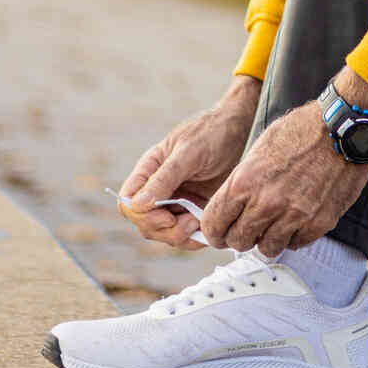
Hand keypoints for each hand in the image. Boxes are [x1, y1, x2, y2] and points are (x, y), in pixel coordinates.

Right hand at [120, 76, 259, 249]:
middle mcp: (159, 188)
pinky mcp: (195, 209)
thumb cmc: (210, 132)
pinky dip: (194, 238)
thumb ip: (164, 178)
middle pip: (145, 224)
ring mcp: (177, 201)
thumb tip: (137, 205)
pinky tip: (207, 227)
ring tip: (199, 222)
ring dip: (180, 237)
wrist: (239, 129)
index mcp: (149, 171)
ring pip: (164, 233)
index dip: (141, 216)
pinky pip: (186, 234)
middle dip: (164, 230)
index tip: (166, 216)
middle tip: (190, 222)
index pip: (128, 202)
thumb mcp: (188, 153)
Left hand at [200, 69, 367, 256]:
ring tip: (272, 224)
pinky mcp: (318, 224)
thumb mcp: (259, 149)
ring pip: (266, 248)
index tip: (218, 231)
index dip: (213, 231)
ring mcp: (294, 216)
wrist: (342, 128)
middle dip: (238, 236)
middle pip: (238, 241)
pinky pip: (295, 244)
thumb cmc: (300, 131)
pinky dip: (292, 236)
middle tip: (245, 228)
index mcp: (244, 182)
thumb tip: (230, 208)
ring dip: (266, 238)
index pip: (214, 225)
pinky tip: (295, 220)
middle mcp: (266, 203)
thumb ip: (243, 182)